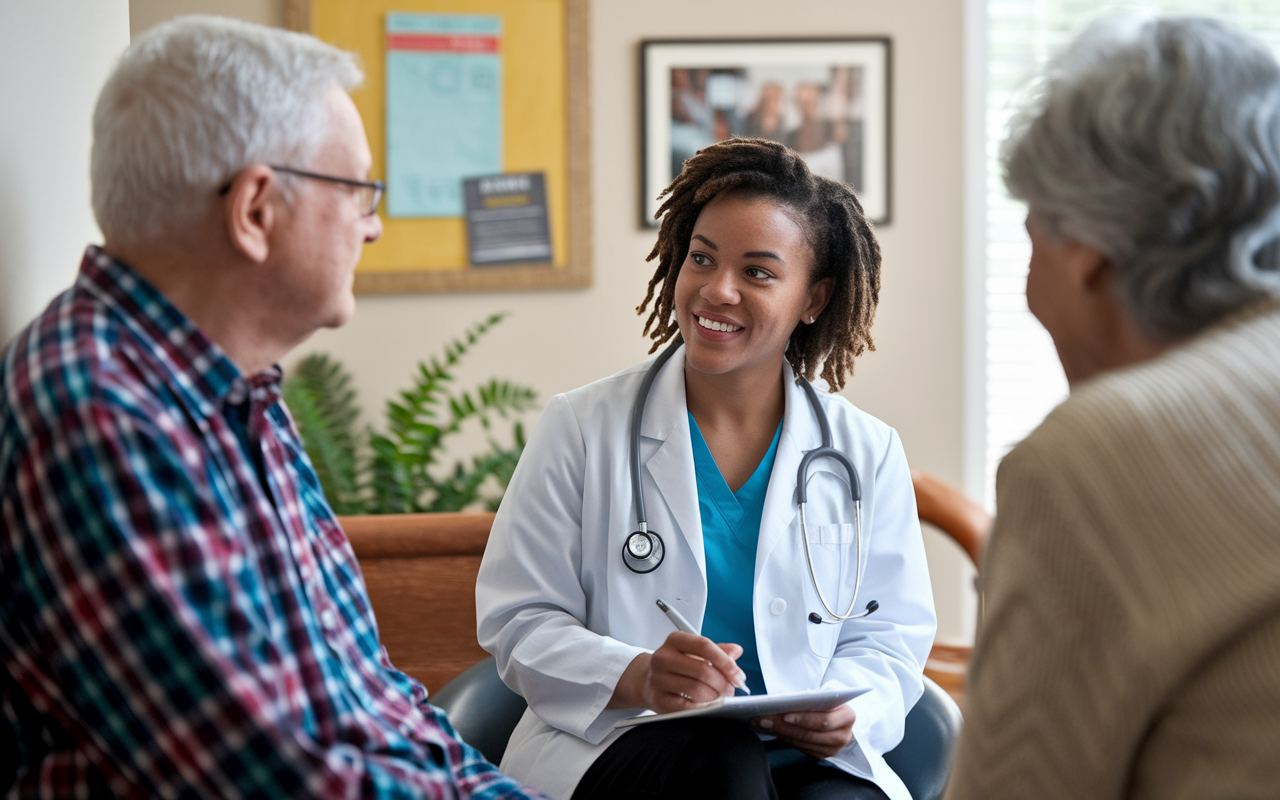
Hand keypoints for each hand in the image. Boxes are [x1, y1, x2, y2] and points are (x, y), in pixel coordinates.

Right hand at [608, 632, 745, 712]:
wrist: (647, 680)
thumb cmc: (676, 665)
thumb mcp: (695, 652)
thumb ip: (717, 651)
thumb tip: (736, 650)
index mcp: (675, 640)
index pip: (704, 646)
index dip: (725, 661)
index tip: (738, 675)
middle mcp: (663, 657)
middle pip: (702, 670)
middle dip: (723, 683)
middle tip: (732, 689)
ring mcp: (658, 679)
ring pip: (696, 689)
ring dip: (715, 696)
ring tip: (720, 696)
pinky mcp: (658, 699)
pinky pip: (687, 707)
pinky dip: (702, 707)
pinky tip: (707, 705)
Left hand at [755, 703, 855, 759]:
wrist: (838, 716)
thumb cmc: (828, 702)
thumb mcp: (824, 696)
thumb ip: (810, 699)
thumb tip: (782, 702)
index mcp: (847, 716)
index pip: (824, 720)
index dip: (804, 718)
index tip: (784, 714)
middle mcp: (843, 735)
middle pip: (810, 734)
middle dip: (784, 726)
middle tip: (764, 718)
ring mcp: (833, 748)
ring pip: (803, 742)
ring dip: (780, 732)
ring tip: (763, 722)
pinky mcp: (822, 755)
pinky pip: (800, 748)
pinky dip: (785, 738)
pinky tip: (772, 730)